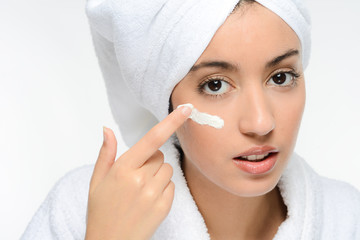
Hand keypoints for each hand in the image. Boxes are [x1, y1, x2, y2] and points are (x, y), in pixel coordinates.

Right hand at [85, 105, 191, 239]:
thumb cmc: (101, 211)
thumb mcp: (96, 181)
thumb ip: (106, 153)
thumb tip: (107, 130)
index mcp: (122, 169)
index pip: (152, 139)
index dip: (171, 122)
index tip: (186, 109)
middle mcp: (140, 180)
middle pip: (160, 155)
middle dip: (151, 160)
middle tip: (136, 176)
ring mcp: (154, 194)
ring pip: (167, 170)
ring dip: (158, 175)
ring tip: (141, 189)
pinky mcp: (164, 206)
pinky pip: (171, 186)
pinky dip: (163, 189)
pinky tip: (148, 199)